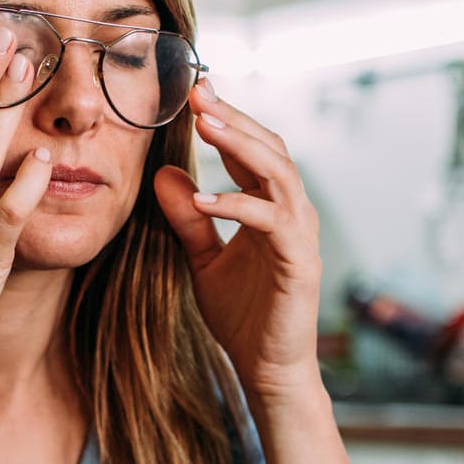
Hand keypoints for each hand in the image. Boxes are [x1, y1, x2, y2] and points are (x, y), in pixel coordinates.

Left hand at [153, 80, 323, 402]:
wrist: (267, 370)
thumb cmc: (244, 316)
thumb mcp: (203, 259)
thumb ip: (188, 219)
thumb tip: (163, 176)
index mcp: (271, 207)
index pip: (252, 150)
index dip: (225, 119)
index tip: (192, 93)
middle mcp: (292, 213)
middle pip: (270, 148)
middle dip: (234, 119)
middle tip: (198, 94)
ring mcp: (300, 235)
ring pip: (279, 173)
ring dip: (241, 146)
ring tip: (204, 127)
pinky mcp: (300, 262)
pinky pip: (271, 222)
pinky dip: (239, 205)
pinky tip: (204, 198)